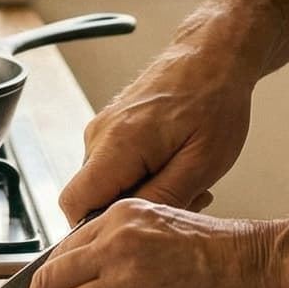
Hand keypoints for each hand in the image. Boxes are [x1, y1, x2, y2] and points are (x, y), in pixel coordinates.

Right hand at [60, 26, 256, 220]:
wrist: (213, 57)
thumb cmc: (214, 102)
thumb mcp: (202, 163)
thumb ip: (162, 198)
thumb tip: (128, 229)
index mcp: (118, 144)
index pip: (73, 204)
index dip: (95, 228)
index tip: (135, 230)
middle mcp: (99, 134)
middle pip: (90, 197)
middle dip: (129, 212)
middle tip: (182, 202)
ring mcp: (102, 128)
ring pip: (104, 184)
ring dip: (140, 193)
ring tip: (185, 181)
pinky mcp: (111, 126)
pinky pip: (113, 166)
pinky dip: (140, 176)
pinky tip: (174, 167)